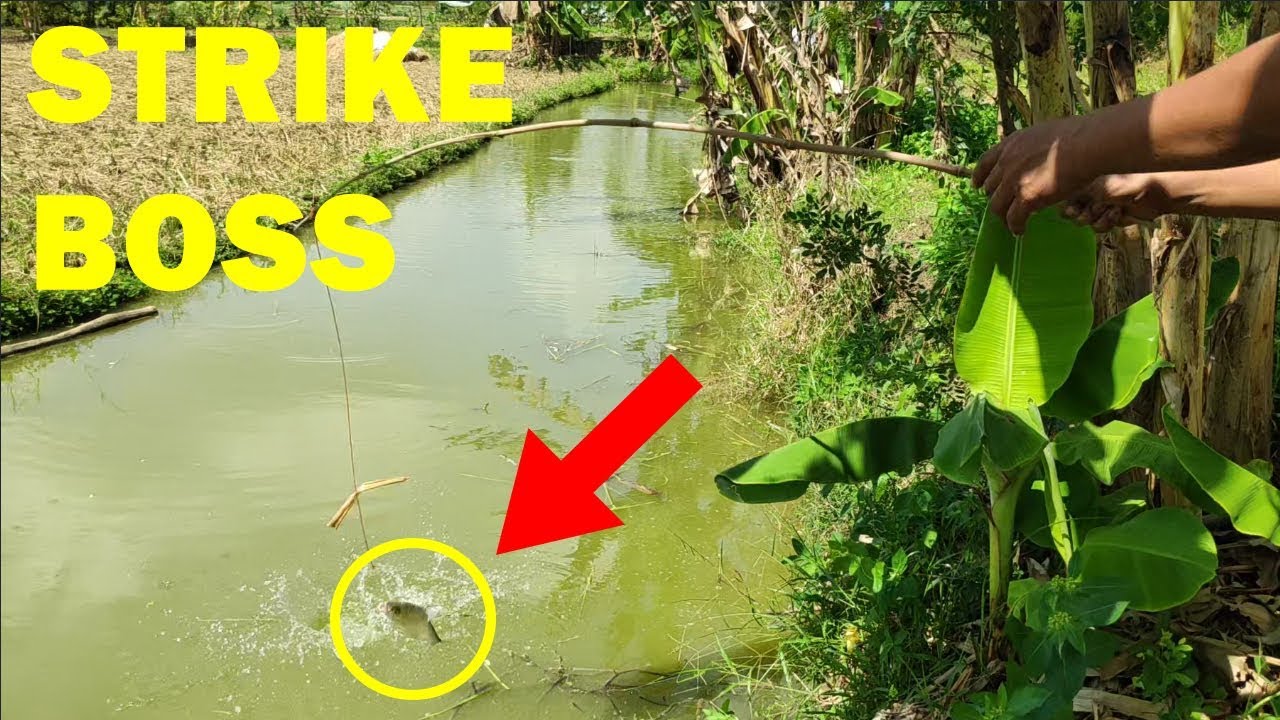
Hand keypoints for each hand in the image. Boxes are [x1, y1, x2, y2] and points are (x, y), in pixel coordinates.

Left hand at [972, 117, 1096, 233]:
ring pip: (997, 206)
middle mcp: (1007, 162)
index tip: (977, 185)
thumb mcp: (1042, 135)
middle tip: (1005, 205)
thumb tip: (1035, 157)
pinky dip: (1015, 227)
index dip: (979, 176)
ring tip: (1011, 222)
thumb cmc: (1076, 136)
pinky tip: (1020, 231)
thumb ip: (1031, 148)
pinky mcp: (1026, 197)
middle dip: (996, 197)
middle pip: (989, 187)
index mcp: (1010, 144)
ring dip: (1003, 216)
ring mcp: (1014, 181)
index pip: (984, 162)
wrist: (1087, 143)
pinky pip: (1013, 219)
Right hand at [1062, 174, 1167, 231]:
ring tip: (1109, 210)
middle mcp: (1092, 192)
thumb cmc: (1128, 181)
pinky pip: (1099, 227)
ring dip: (1096, 218)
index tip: (1072, 209)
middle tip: (1090, 212)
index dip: (1067, 205)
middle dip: (1081, 213)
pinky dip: (1107, 222)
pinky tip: (1117, 214)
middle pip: (1073, 212)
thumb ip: (1077, 194)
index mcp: (1086, 179)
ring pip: (1086, 221)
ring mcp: (1102, 205)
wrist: (1157, 193)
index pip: (1065, 196)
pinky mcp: (1112, 218)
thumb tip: (1060, 205)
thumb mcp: (1099, 186)